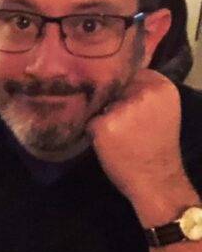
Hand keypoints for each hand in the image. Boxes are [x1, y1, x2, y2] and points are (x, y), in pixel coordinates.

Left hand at [88, 69, 185, 206]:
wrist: (155, 178)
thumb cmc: (156, 146)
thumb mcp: (160, 110)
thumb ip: (143, 93)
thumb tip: (115, 82)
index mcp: (161, 87)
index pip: (131, 73)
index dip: (122, 87)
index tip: (121, 99)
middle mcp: (143, 93)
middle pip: (113, 87)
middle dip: (110, 101)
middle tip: (118, 121)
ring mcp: (122, 108)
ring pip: (100, 104)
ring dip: (101, 116)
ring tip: (113, 134)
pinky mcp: (104, 124)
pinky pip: (90, 121)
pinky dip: (92, 131)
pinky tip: (105, 142)